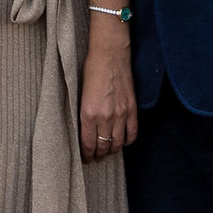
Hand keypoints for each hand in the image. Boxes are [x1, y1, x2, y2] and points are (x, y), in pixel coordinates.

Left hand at [80, 22, 136, 161]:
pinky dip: (127, 141)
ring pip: (117, 144)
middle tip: (95, 157)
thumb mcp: (80, 93)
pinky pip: (132, 133)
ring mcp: (121, 114)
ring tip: (108, 152)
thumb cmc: (91, 69)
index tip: (86, 158)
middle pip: (103, 147)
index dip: (87, 155)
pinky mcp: (132, 109)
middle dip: (98, 155)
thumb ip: (84, 113)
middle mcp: (105, 117)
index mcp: (88, 114)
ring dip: (112, 151)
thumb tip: (85, 130)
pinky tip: (122, 142)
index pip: (88, 144)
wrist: (110, 53)